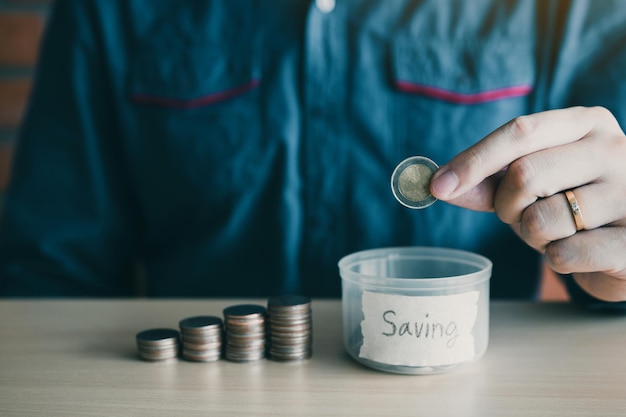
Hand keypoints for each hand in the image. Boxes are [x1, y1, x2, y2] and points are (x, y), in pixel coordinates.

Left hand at [430, 106, 625, 301]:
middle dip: (507, 206)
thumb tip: (440, 185)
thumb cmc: (573, 207)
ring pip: (542, 219)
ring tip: (559, 232)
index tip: (438, 185)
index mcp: (587, 124)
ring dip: (532, 236)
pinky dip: (556, 260)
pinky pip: (564, 254)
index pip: (521, 131)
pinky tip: (581, 254)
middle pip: (525, 175)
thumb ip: (488, 182)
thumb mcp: (533, 186)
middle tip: (521, 215)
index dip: (474, 160)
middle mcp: (615, 149)